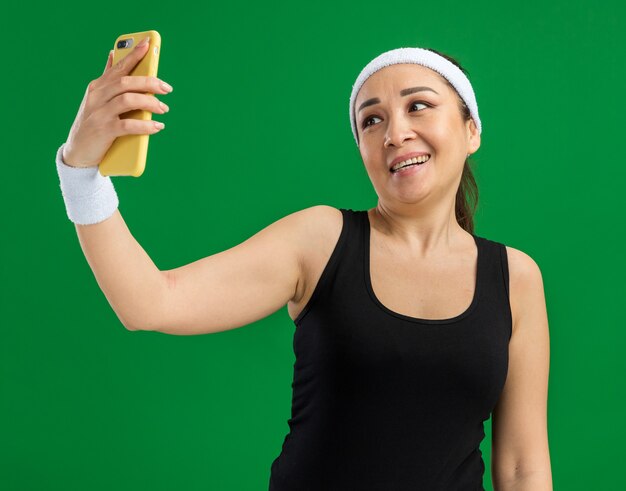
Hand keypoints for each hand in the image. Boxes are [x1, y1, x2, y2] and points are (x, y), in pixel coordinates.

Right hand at [62, 36, 172, 167]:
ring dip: (150, 103)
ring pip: (127, 100)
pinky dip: (145, 125)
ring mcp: (99, 113)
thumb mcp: (97, 99)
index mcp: (98, 86)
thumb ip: (107, 78)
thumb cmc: (93, 124)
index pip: (119, 67)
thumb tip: (113, 54)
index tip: (148, 43)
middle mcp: (97, 96)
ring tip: (164, 109)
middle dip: (149, 82)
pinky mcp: (103, 131)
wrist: (77, 153)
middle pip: (126, 82)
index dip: (134, 54)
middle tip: (167, 88)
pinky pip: (128, 125)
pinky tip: (157, 126)